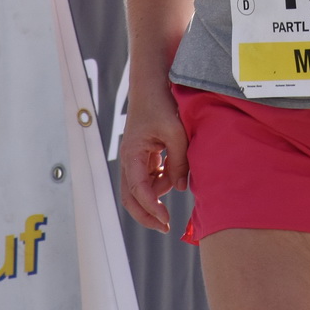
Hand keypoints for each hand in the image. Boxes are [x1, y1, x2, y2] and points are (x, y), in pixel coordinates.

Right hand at [119, 80, 189, 231]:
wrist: (152, 82)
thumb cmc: (162, 103)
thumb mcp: (176, 132)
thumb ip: (179, 161)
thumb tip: (180, 188)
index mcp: (132, 154)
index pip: (138, 190)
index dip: (152, 208)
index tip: (166, 221)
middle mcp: (129, 159)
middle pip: (131, 197)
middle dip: (147, 214)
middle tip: (166, 226)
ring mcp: (135, 157)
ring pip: (141, 187)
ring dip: (158, 193)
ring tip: (179, 180)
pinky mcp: (143, 153)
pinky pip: (149, 175)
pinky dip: (161, 180)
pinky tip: (175, 174)